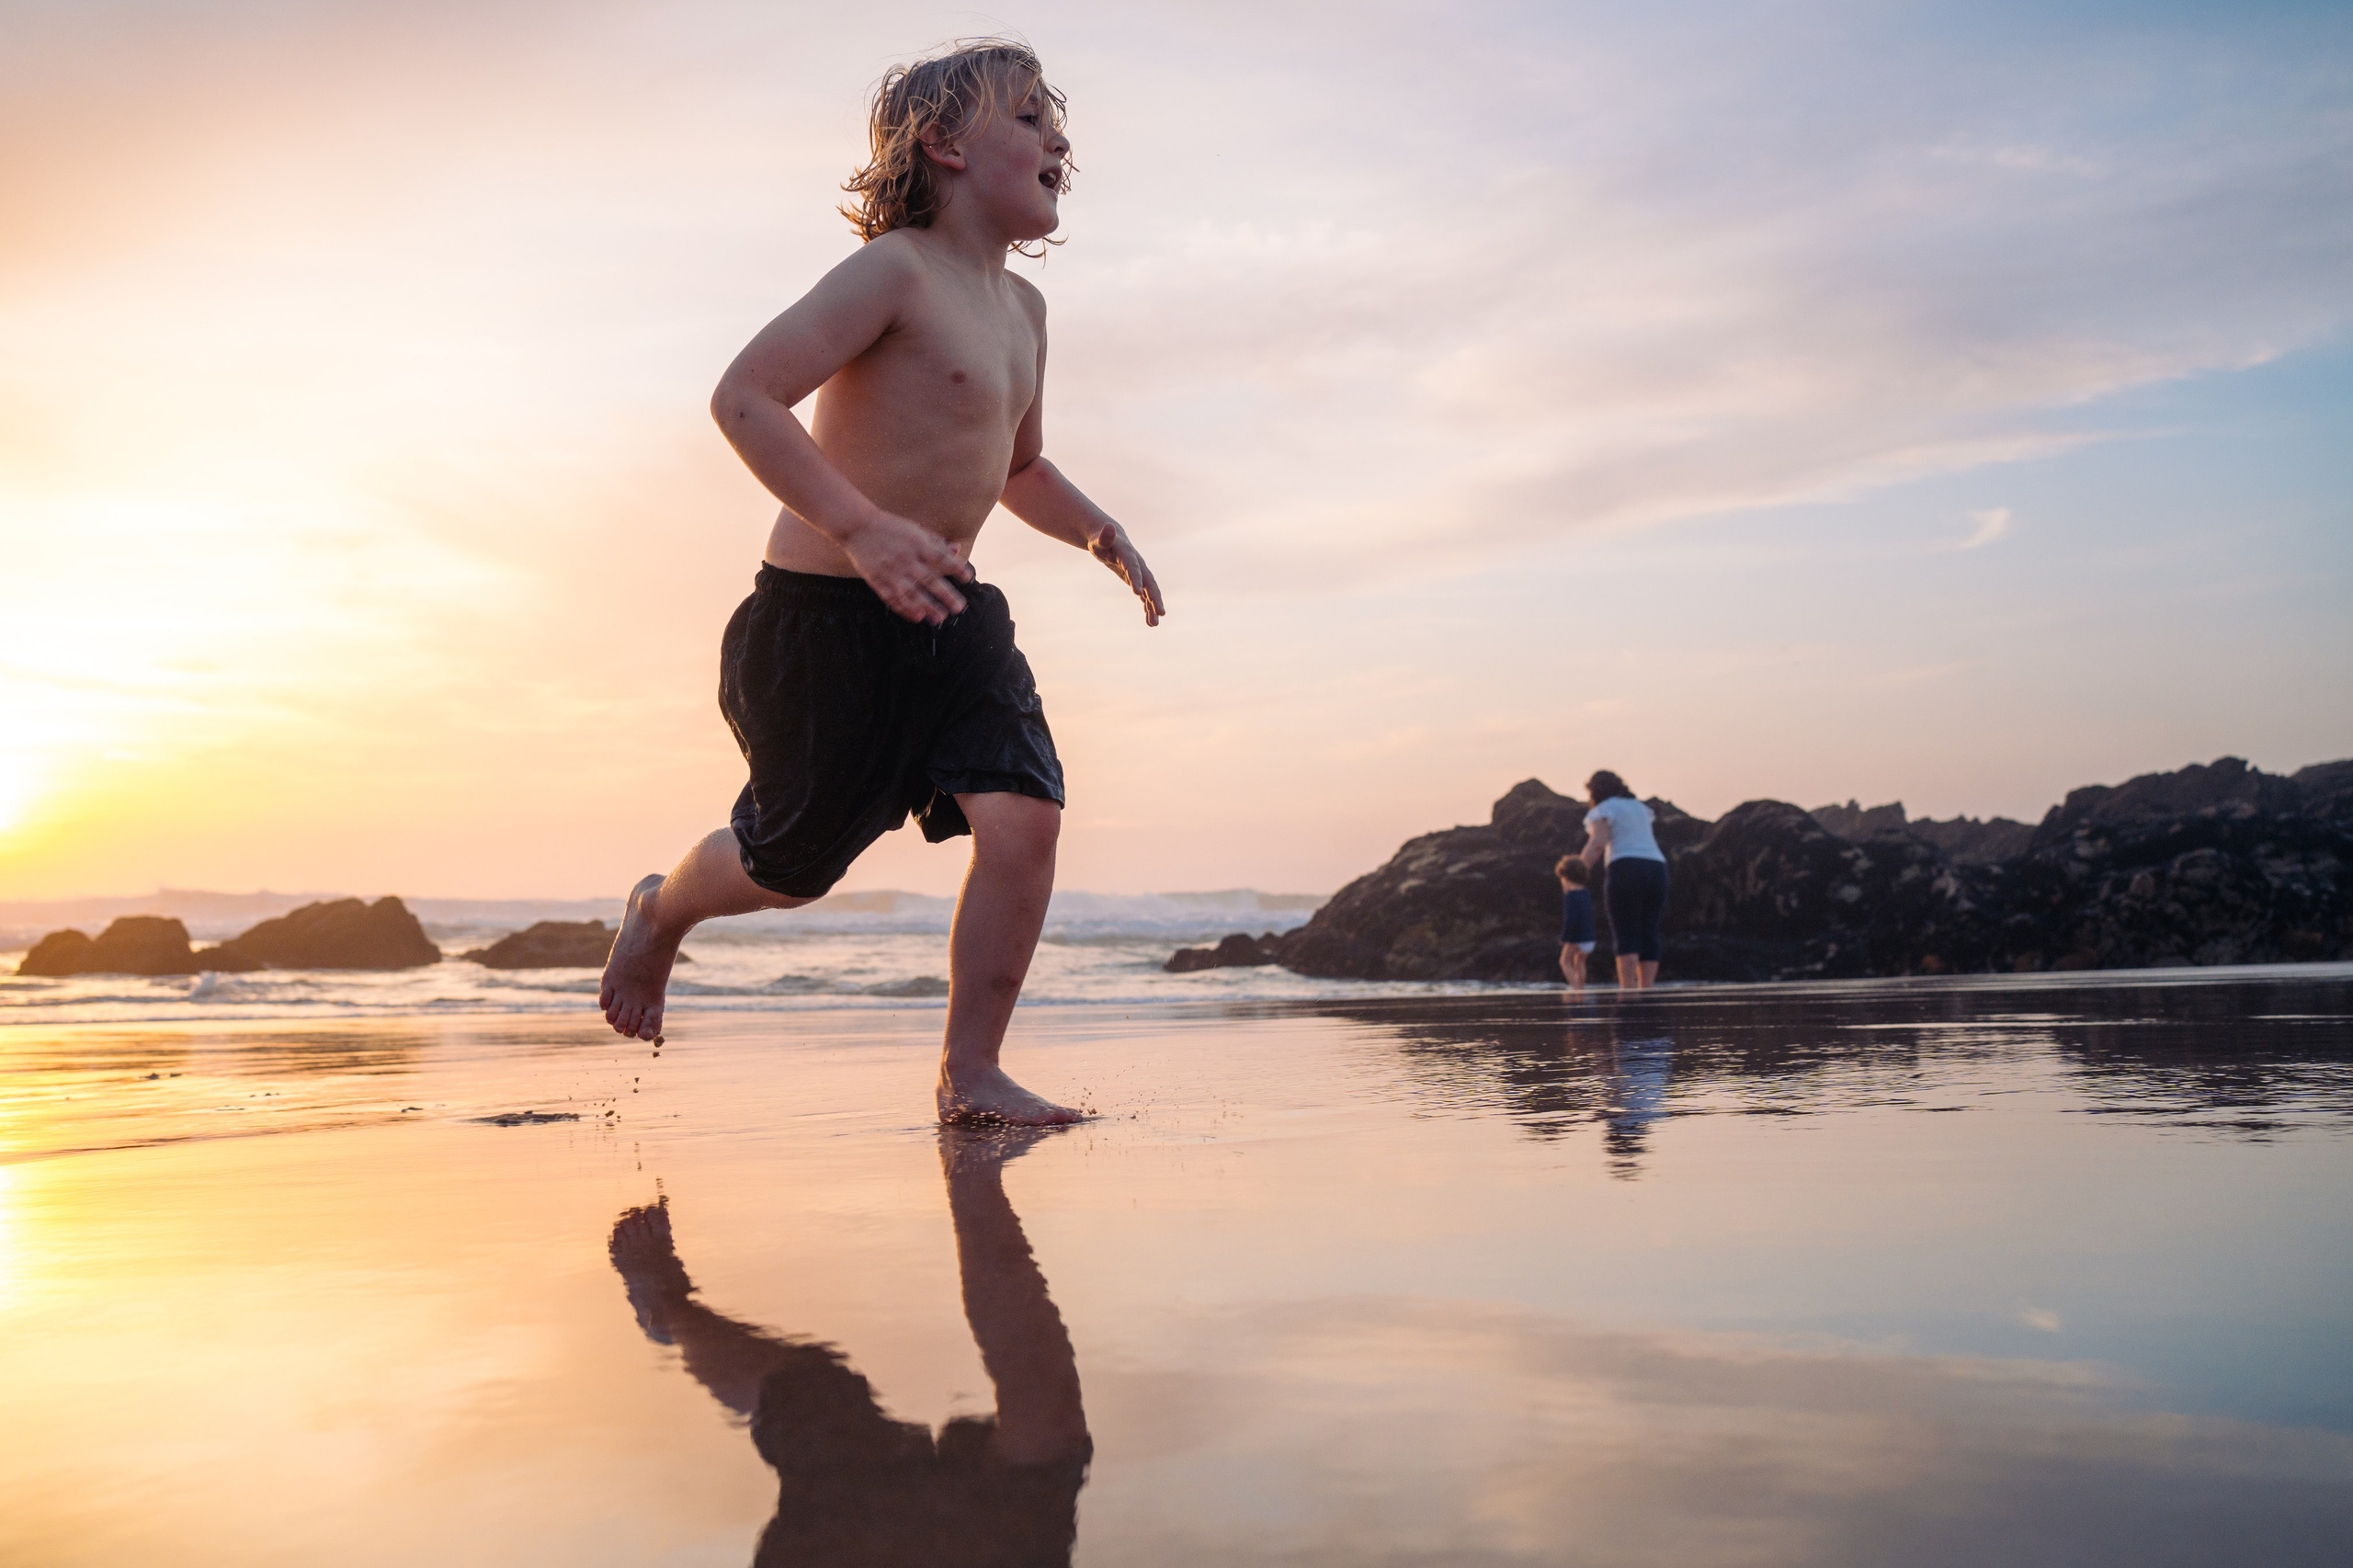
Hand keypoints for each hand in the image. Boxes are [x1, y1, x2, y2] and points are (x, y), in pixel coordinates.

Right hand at [840, 510, 973, 623]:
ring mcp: (891, 572)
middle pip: (930, 580)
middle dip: (946, 595)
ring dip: (927, 607)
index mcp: (917, 544)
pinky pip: (893, 599)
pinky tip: (917, 617)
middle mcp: (906, 560)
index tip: (968, 578)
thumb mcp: (915, 530)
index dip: (956, 568)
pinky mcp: (878, 581)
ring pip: (912, 594)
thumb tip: (957, 548)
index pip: (941, 558)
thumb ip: (936, 542)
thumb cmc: (890, 527)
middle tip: (959, 608)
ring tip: (940, 618)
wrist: (857, 527)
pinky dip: (905, 609)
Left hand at [1088, 523, 1165, 626]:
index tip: (1137, 593)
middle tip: (1161, 613)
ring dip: (1153, 607)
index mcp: (1127, 554)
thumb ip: (1103, 537)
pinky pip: (1145, 596)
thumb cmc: (1100, 542)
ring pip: (1149, 592)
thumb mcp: (1097, 541)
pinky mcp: (1138, 581)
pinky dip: (1147, 608)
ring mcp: (1140, 574)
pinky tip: (1150, 622)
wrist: (1110, 540)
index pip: (1132, 567)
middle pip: (1149, 582)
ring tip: (1154, 625)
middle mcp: (1138, 565)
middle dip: (1155, 598)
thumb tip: (1108, 527)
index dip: (1135, 579)